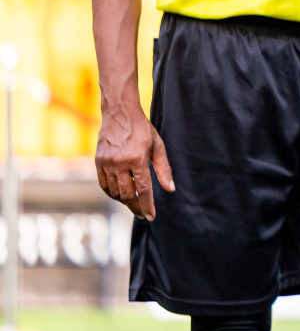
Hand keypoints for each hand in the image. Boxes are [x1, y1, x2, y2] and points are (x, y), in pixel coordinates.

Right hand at [95, 104, 173, 219]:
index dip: (147, 205)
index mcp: (137, 159)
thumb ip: (163, 169)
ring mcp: (106, 163)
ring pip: (114, 191)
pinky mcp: (97, 162)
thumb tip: (170, 189)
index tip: (151, 216)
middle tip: (143, 214)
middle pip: (127, 194)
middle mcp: (120, 163)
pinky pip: (103, 184)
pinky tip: (119, 195)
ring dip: (124, 201)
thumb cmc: (142, 130)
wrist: (120, 114)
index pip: (143, 189)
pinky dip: (111, 193)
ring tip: (133, 204)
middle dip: (136, 207)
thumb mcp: (157, 146)